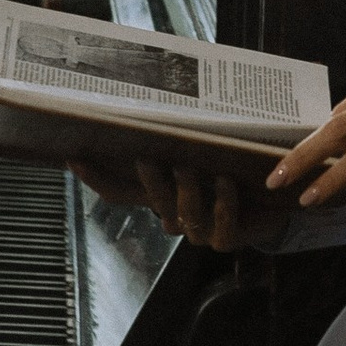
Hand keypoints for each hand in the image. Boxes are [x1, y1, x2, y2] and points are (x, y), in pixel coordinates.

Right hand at [70, 148, 295, 253]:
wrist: (271, 206)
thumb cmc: (232, 177)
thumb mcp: (205, 156)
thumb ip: (181, 143)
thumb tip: (159, 105)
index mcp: (163, 197)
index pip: (121, 192)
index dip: (97, 178)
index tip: (75, 157)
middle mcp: (175, 217)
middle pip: (153, 201)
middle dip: (149, 180)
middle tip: (146, 157)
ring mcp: (200, 232)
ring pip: (186, 214)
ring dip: (188, 191)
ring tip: (192, 167)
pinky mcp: (227, 240)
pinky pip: (222, 224)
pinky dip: (224, 203)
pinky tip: (227, 182)